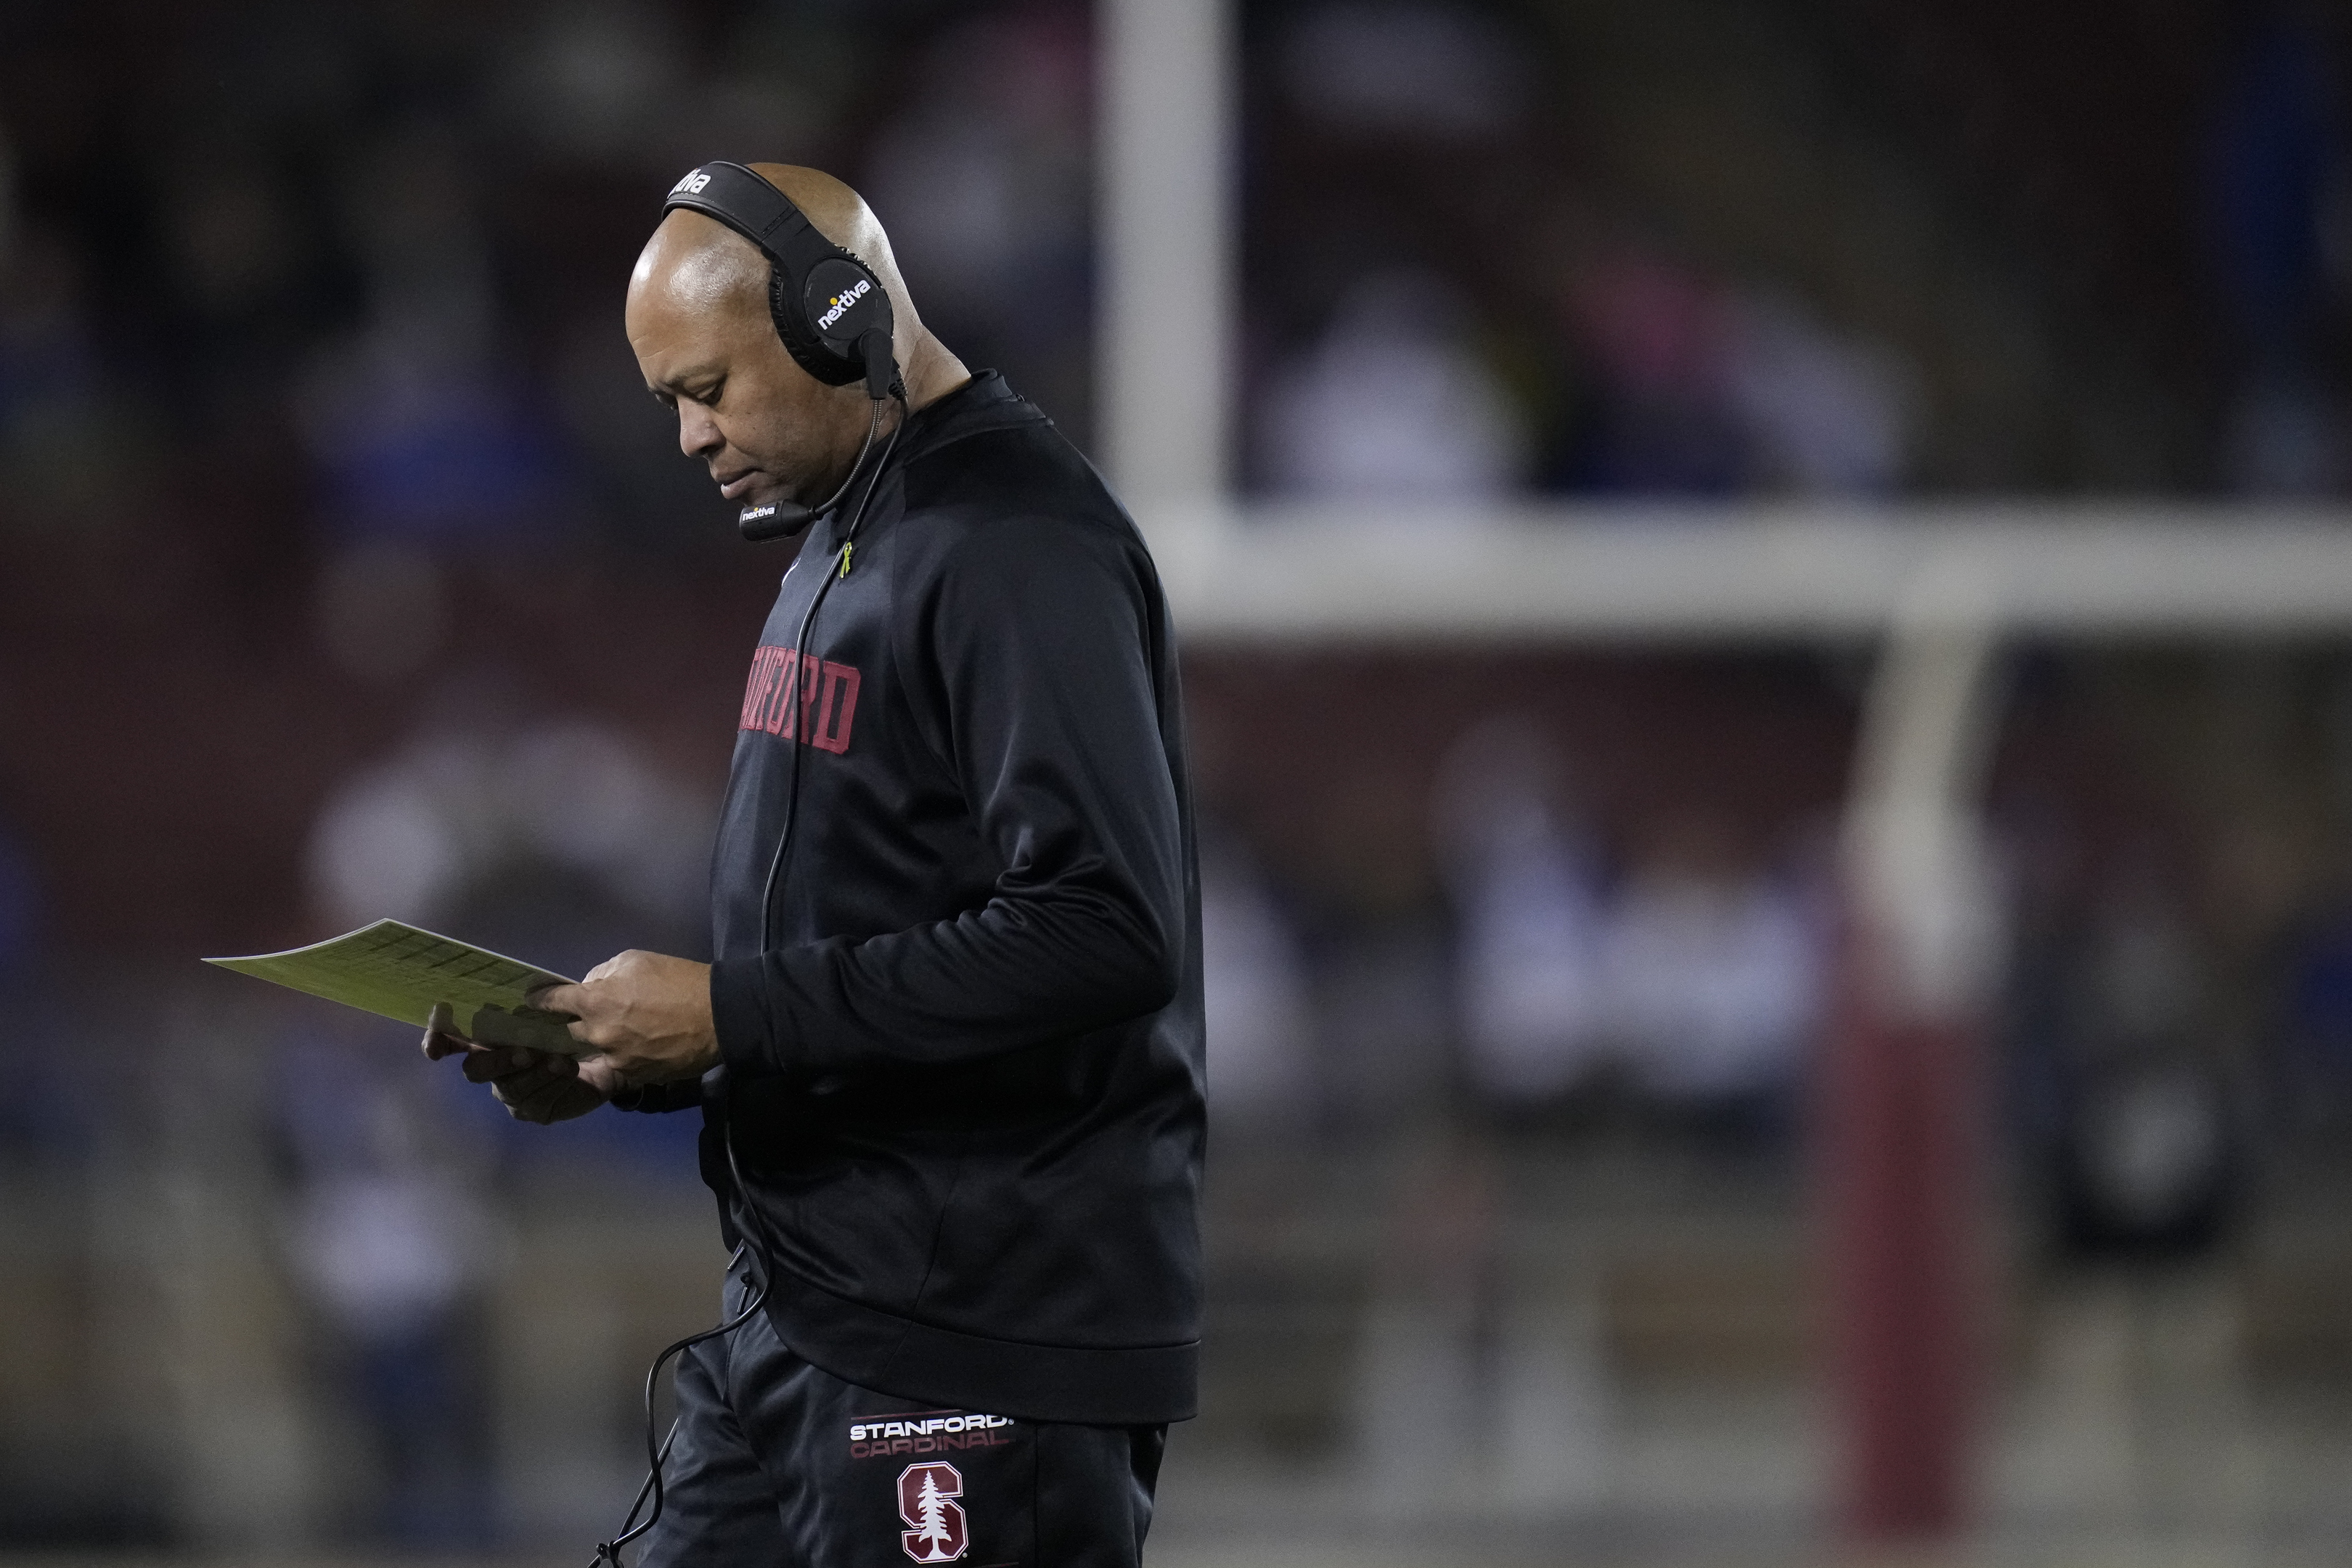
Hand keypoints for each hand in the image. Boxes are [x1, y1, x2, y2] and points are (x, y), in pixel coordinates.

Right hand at [421, 1001, 616, 1123]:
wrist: (606, 1055)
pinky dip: (554, 1084)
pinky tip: (570, 1071)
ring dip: (535, 1073)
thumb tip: (533, 990)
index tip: (434, 1048)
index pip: (451, 1038)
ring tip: (561, 1061)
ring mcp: (512, 1091)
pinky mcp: (536, 1109)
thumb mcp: (556, 1008)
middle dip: (498, 1061)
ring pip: (510, 1088)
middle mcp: (493, 1066)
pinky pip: (537, 1102)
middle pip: (475, 1070)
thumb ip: (538, 1000)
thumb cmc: (570, 1025)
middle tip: (524, 1053)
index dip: (438, 1040)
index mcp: (489, 1037)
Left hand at [530, 949, 718, 1088]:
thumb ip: (605, 973)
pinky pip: (617, 1063)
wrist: (719, 1016)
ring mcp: (615, 1058)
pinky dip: (623, 1054)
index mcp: (594, 1001)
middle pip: (569, 1031)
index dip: (540, 999)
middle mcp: (597, 1034)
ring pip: (594, 1049)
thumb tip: (593, 986)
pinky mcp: (635, 1075)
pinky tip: (641, 1044)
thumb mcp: (637, 960)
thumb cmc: (678, 980)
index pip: (551, 1001)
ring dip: (600, 1040)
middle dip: (573, 1022)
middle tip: (585, 1015)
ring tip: (621, 1031)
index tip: (533, 1000)